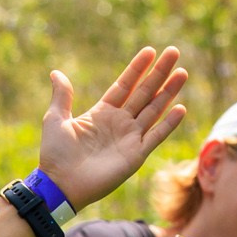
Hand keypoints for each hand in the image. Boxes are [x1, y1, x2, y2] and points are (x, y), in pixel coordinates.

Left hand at [38, 46, 188, 208]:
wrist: (60, 185)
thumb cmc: (55, 155)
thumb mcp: (55, 120)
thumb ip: (61, 96)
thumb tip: (56, 73)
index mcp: (102, 113)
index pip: (124, 85)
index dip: (137, 69)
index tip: (150, 50)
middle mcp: (119, 123)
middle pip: (144, 93)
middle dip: (159, 73)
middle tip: (173, 52)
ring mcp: (129, 138)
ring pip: (154, 109)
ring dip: (168, 92)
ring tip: (182, 72)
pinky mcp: (135, 155)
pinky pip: (156, 136)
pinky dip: (169, 123)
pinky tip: (180, 108)